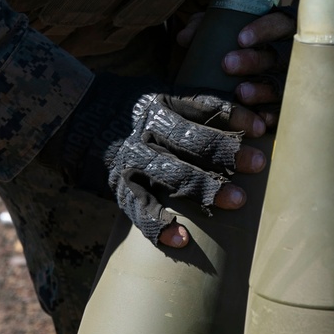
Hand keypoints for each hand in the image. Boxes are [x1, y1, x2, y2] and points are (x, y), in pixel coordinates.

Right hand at [43, 74, 266, 247]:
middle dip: (227, 153)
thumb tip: (256, 116)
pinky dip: (160, 226)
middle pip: (192, 140)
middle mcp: (146, 130)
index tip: (262, 127)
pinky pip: (140, 210)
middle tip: (259, 164)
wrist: (71, 119)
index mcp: (161, 102)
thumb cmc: (131, 109)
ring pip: (172, 174)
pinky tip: (182, 239)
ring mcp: (131, 160)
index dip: (234, 115)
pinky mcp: (118, 188)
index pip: (204, 106)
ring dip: (205, 187)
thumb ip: (198, 104)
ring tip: (236, 201)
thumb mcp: (160, 94)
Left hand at [176, 8, 295, 128]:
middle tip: (227, 64)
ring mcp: (292, 78)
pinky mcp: (288, 101)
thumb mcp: (220, 29)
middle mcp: (288, 53)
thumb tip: (184, 38)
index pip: (278, 24)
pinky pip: (285, 108)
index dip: (263, 30)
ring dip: (263, 89)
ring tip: (241, 93)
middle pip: (278, 55)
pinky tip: (261, 117)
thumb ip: (203, 27)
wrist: (245, 70)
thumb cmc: (234, 43)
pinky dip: (274, 113)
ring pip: (282, 83)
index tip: (240, 39)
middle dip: (254, 61)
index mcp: (277, 30)